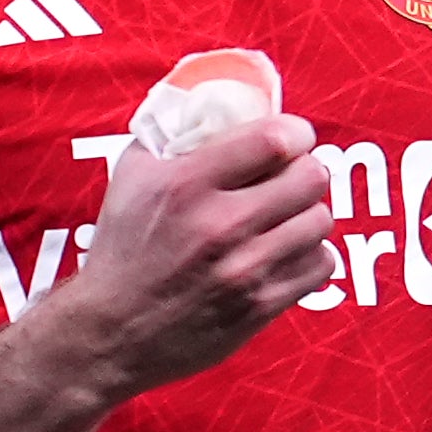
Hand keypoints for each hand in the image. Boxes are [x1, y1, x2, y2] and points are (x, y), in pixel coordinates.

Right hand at [60, 114, 336, 395]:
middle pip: (311, 178)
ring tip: (287, 218)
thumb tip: (209, 99)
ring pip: (320, 222)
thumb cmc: (122, 250)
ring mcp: (244, 270)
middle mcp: (219, 225)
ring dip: (307, 215)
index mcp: (187, 184)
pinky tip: (287, 253)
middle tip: (292, 178)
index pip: (275, 140)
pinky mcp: (260, 306)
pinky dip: (311, 256)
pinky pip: (322, 266)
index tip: (294, 139)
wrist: (110, 332)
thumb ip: (171, 135)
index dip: (297, 134)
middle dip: (306, 172)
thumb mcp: (131, 178)